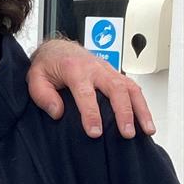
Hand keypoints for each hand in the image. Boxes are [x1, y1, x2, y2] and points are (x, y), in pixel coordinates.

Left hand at [27, 38, 154, 138]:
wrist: (57, 49)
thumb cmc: (47, 65)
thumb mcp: (35, 78)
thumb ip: (43, 95)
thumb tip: (57, 113)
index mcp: (74, 69)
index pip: (86, 93)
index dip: (91, 114)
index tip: (95, 133)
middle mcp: (95, 68)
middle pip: (116, 89)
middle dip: (124, 112)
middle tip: (126, 133)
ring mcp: (108, 70)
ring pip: (130, 88)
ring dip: (141, 109)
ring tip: (147, 130)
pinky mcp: (115, 75)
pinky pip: (132, 88)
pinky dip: (142, 105)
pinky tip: (146, 121)